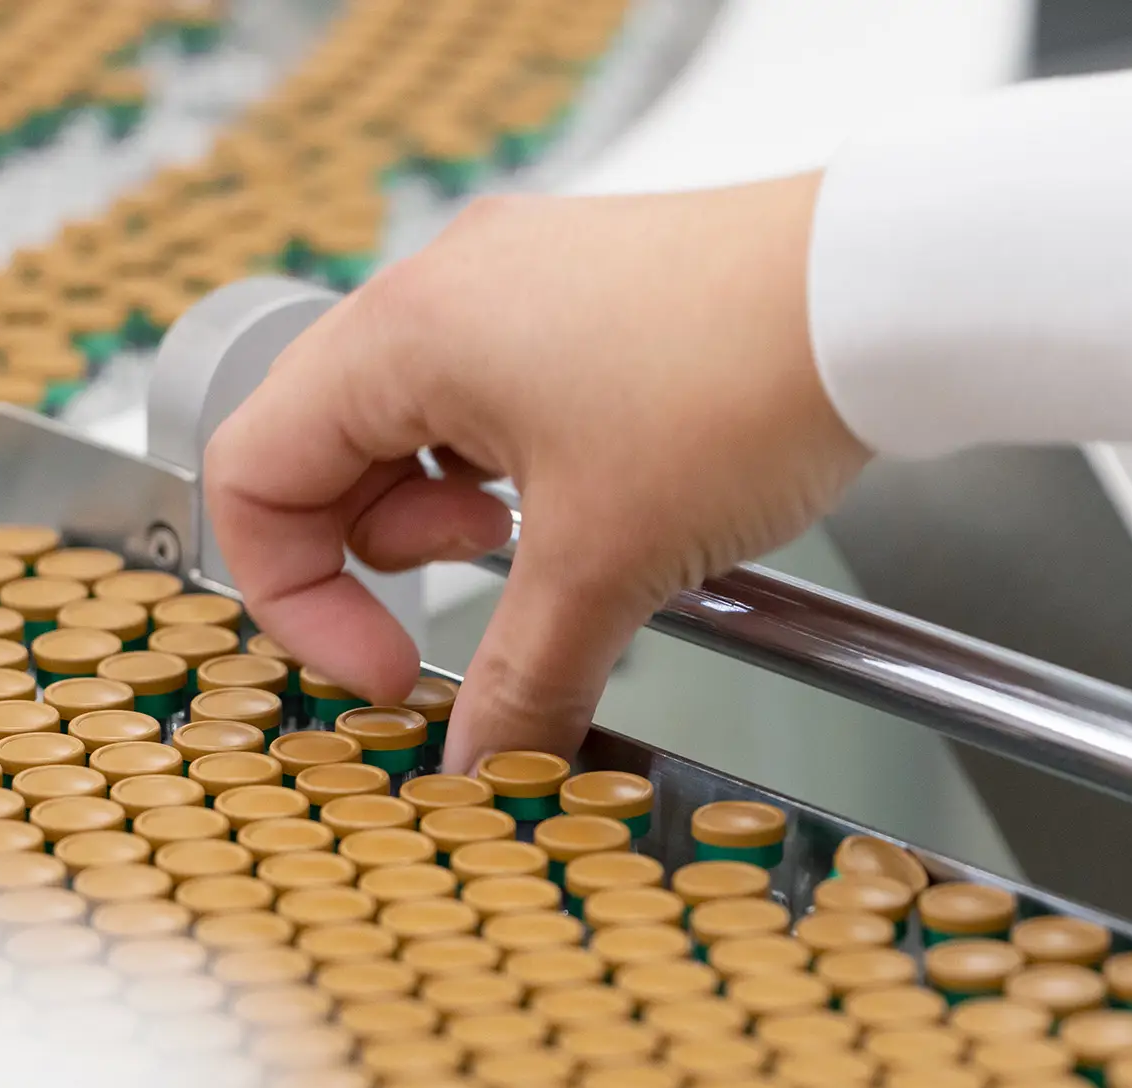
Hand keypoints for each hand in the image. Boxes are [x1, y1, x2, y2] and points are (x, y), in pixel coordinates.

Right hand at [202, 174, 871, 770]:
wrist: (879, 298)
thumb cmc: (741, 385)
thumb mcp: (609, 566)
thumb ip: (521, 679)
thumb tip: (479, 762)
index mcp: (402, 336)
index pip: (252, 471)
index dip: (295, 596)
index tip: (385, 669)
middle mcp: (443, 290)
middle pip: (328, 448)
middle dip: (385, 558)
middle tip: (472, 612)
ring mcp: (516, 280)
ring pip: (419, 426)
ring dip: (455, 518)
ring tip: (541, 554)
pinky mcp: (587, 293)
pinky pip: (500, 396)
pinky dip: (519, 473)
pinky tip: (591, 511)